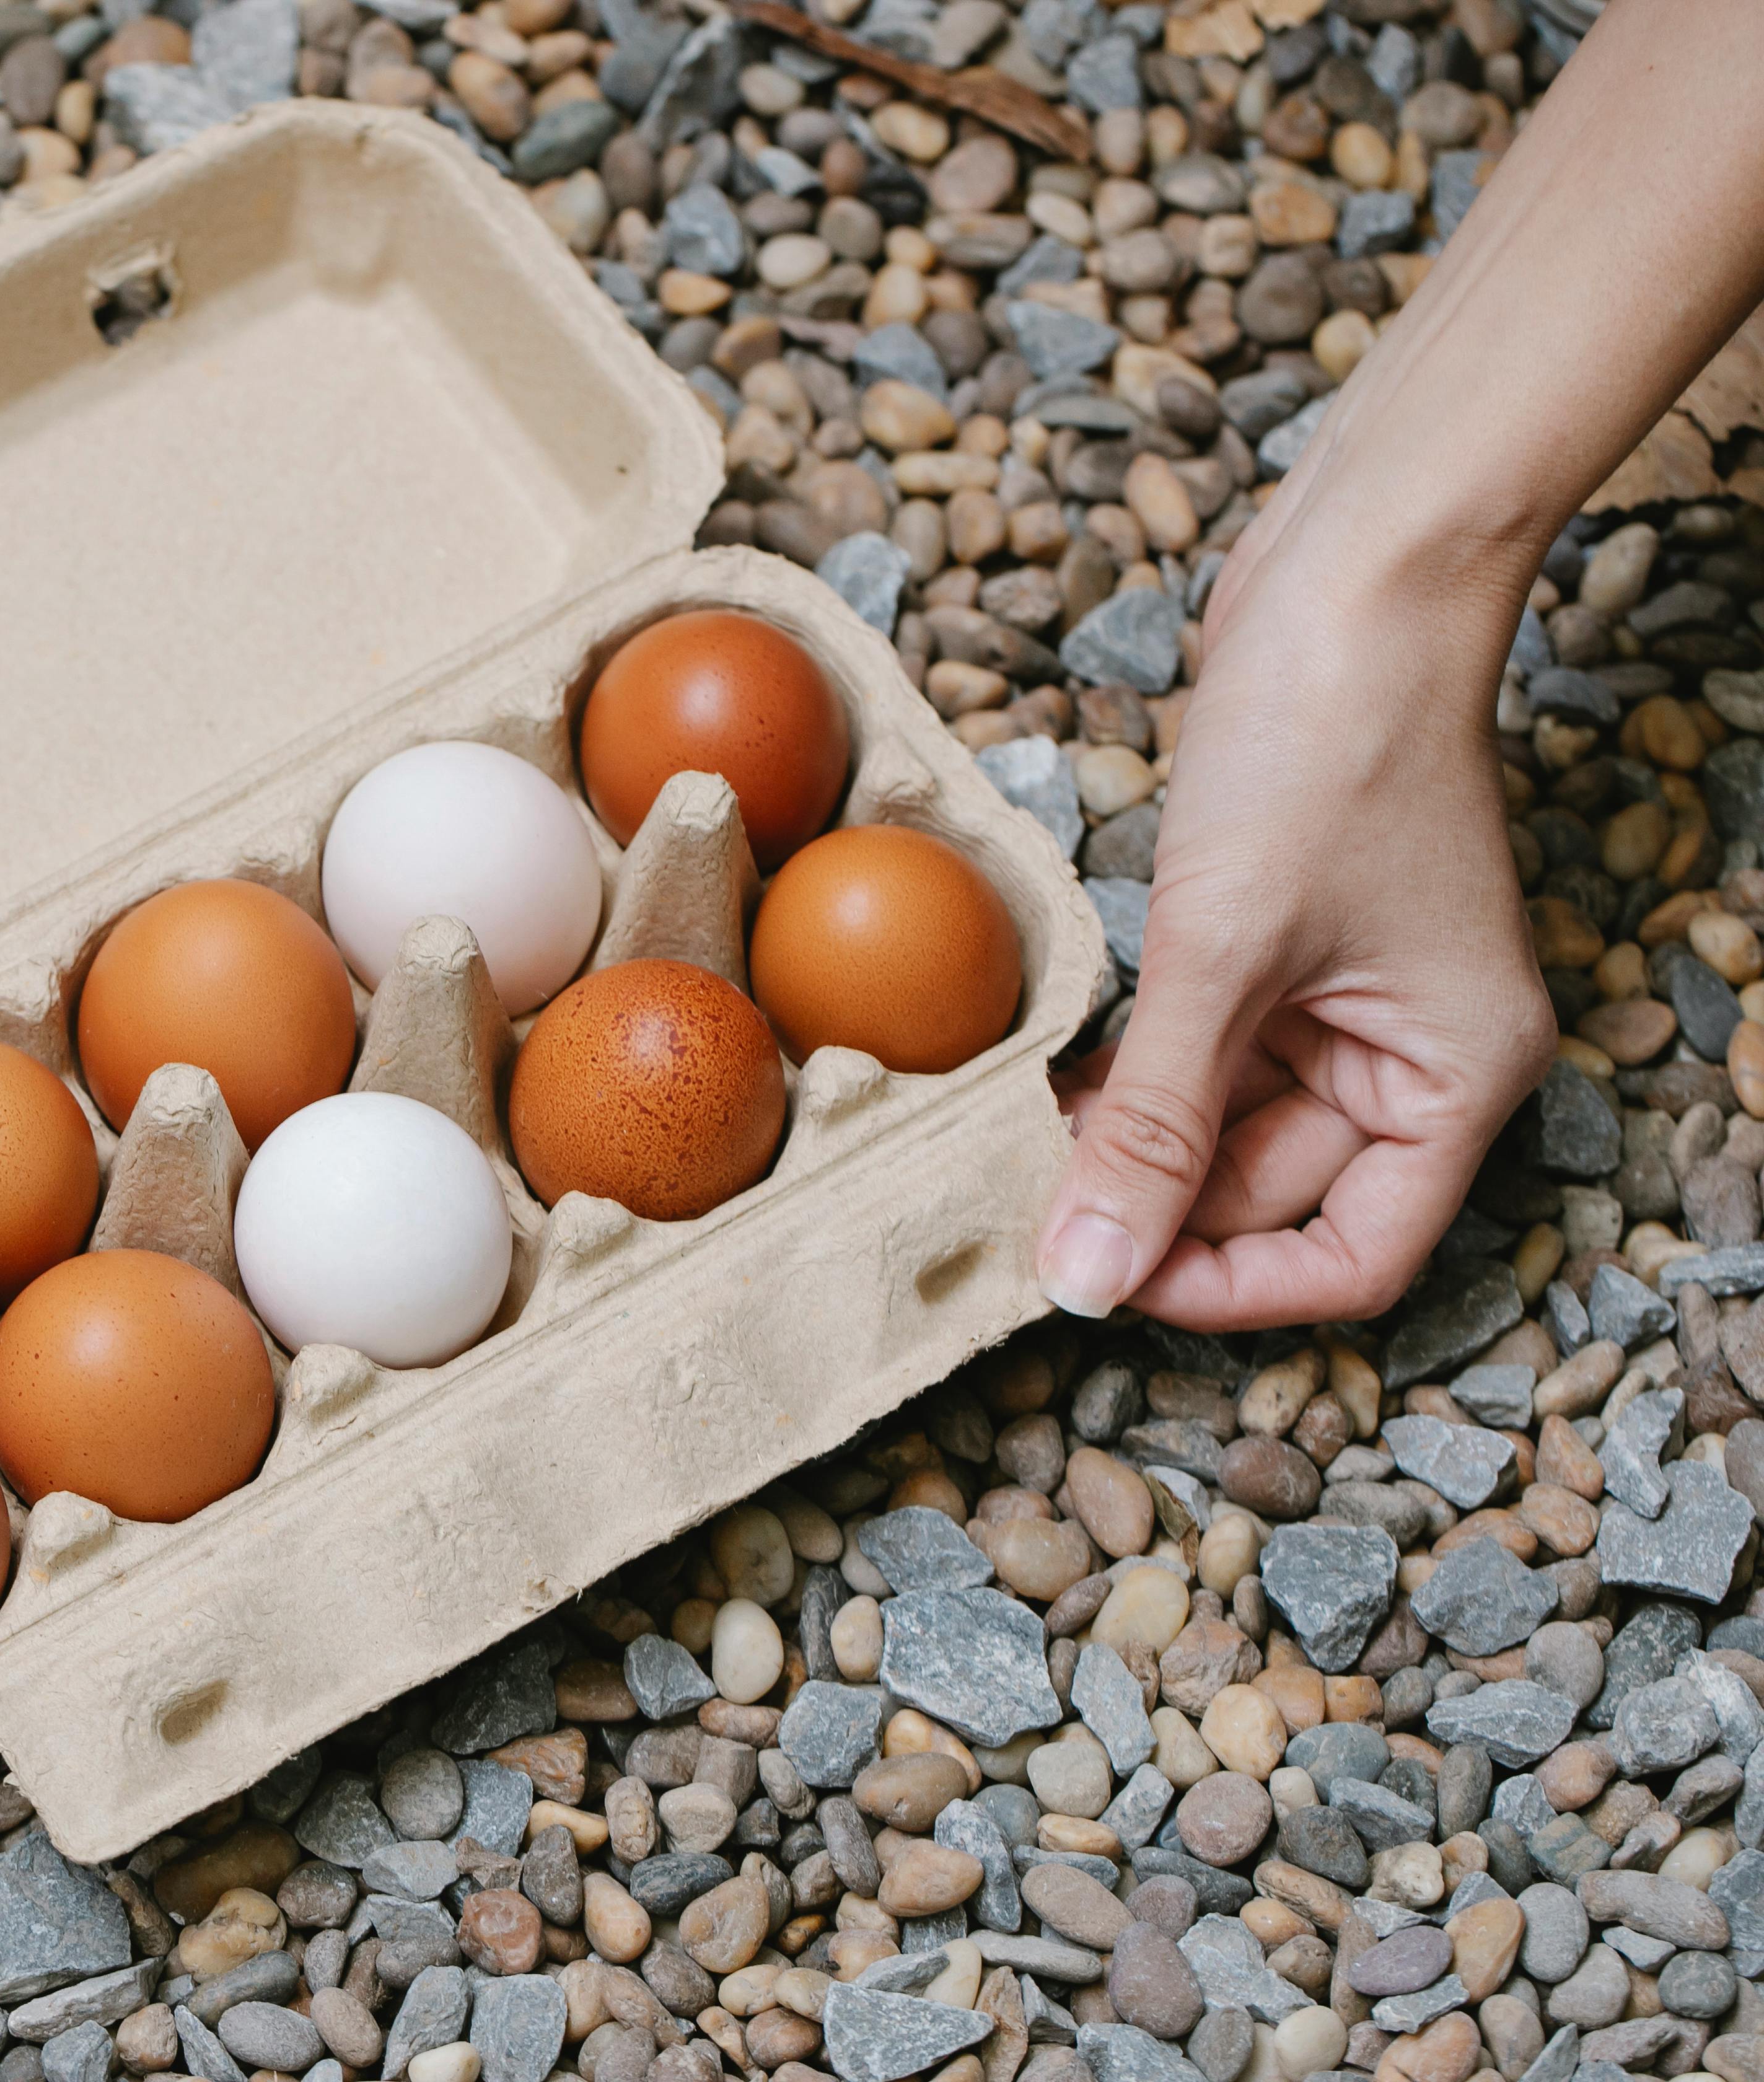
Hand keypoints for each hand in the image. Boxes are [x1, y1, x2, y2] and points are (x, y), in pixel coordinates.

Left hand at [1029, 487, 1554, 1329]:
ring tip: (1015, 1144)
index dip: (1225, 1287)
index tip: (1101, 1278)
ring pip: (1224, 1133)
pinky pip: (1201, 1059)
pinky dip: (1129, 1079)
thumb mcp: (1224, 952)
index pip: (1349, 1257)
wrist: (1347, 580)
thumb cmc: (1325, 742)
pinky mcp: (1279, 953)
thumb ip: (1153, 1126)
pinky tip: (1045, 1083)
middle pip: (1274, 1200)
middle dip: (1153, 1208)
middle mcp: (1413, 1059)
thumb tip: (1088, 1276)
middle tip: (1017, 1210)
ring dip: (1126, 1146)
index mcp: (1453, 1079)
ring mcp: (1346, 1006)